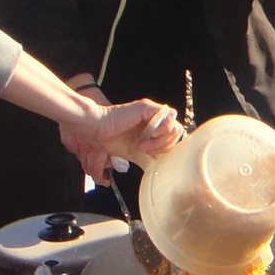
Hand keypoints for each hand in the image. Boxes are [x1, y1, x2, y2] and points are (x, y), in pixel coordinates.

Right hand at [62, 97, 182, 182]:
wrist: (97, 130)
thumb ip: (149, 156)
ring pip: (175, 126)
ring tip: (143, 144)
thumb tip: (158, 167)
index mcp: (153, 128)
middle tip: (147, 150)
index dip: (166, 149)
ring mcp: (152, 112)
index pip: (173, 138)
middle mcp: (155, 118)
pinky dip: (161, 131)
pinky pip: (168, 117)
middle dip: (164, 146)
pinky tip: (147, 136)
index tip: (150, 154)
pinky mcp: (148, 107)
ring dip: (161, 140)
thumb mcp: (135, 153)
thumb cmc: (110, 139)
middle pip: (177, 133)